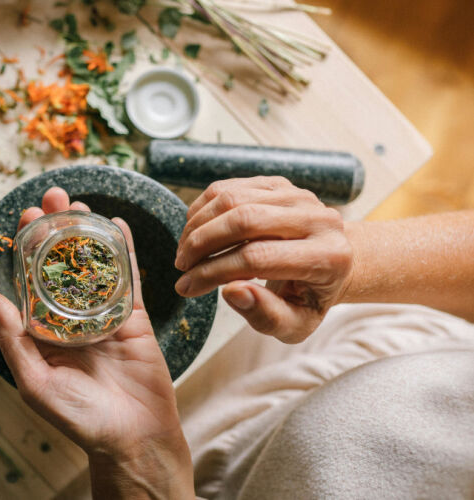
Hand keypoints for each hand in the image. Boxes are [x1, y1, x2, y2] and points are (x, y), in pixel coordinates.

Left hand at [0, 187, 192, 498]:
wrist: (133, 437)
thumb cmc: (79, 418)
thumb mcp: (35, 382)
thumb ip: (15, 340)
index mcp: (46, 332)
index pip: (33, 280)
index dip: (29, 248)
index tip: (25, 218)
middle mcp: (73, 319)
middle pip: (64, 264)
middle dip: (57, 229)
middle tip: (53, 197)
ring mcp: (105, 315)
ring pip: (95, 264)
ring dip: (88, 232)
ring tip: (80, 202)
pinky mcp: (135, 318)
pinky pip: (130, 279)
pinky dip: (125, 251)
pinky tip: (118, 225)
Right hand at [174, 176, 352, 343]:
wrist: (329, 265)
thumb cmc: (307, 298)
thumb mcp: (294, 324)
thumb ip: (266, 316)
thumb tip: (232, 292)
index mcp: (327, 257)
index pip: (257, 258)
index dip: (213, 272)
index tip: (186, 287)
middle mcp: (318, 219)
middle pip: (244, 220)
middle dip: (201, 244)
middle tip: (181, 266)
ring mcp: (298, 195)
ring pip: (233, 199)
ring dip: (197, 225)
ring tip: (185, 252)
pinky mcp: (278, 184)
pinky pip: (230, 188)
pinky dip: (203, 209)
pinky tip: (195, 232)